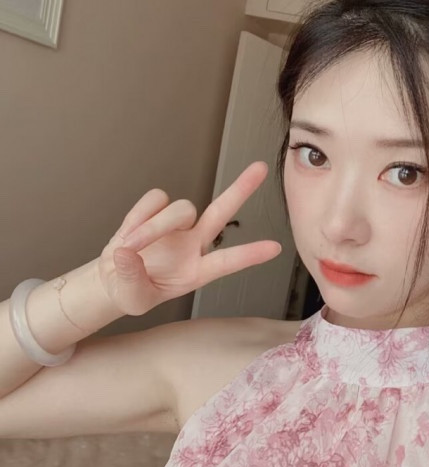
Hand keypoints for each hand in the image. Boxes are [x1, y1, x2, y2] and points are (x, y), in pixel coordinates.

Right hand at [98, 162, 282, 315]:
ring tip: (131, 245)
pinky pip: (156, 199)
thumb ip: (131, 279)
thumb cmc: (132, 291)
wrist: (115, 277)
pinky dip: (139, 214)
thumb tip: (126, 254)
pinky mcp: (157, 209)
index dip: (250, 255)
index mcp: (197, 271)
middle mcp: (194, 244)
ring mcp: (177, 225)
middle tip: (262, 168)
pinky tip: (128, 232)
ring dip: (155, 225)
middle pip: (222, 212)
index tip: (275, 248)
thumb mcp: (133, 298)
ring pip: (180, 208)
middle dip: (241, 189)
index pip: (228, 262)